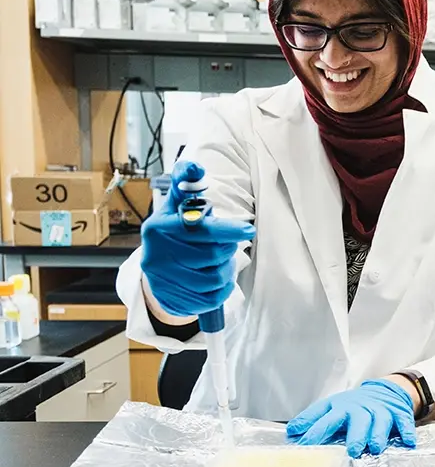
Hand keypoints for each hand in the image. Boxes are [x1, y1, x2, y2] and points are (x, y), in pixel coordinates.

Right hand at [141, 160, 255, 318]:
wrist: (154, 275)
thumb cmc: (172, 235)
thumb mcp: (173, 208)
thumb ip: (184, 187)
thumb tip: (194, 167)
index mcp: (159, 228)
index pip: (201, 229)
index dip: (228, 230)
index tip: (248, 229)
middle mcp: (157, 254)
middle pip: (212, 254)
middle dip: (228, 249)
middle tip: (228, 246)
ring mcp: (164, 280)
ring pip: (215, 277)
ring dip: (227, 270)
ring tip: (222, 262)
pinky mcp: (174, 299)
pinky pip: (212, 297)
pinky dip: (222, 289)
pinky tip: (218, 280)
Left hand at [286, 378, 416, 457]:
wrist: (383, 390)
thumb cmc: (353, 405)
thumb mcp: (330, 407)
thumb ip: (311, 419)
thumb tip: (292, 431)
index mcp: (341, 407)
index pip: (327, 419)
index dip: (316, 431)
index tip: (306, 445)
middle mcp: (361, 408)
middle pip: (359, 419)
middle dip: (356, 434)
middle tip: (353, 449)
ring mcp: (381, 411)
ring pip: (381, 422)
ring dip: (378, 434)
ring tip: (375, 448)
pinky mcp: (398, 414)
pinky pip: (404, 422)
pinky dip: (407, 431)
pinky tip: (408, 442)